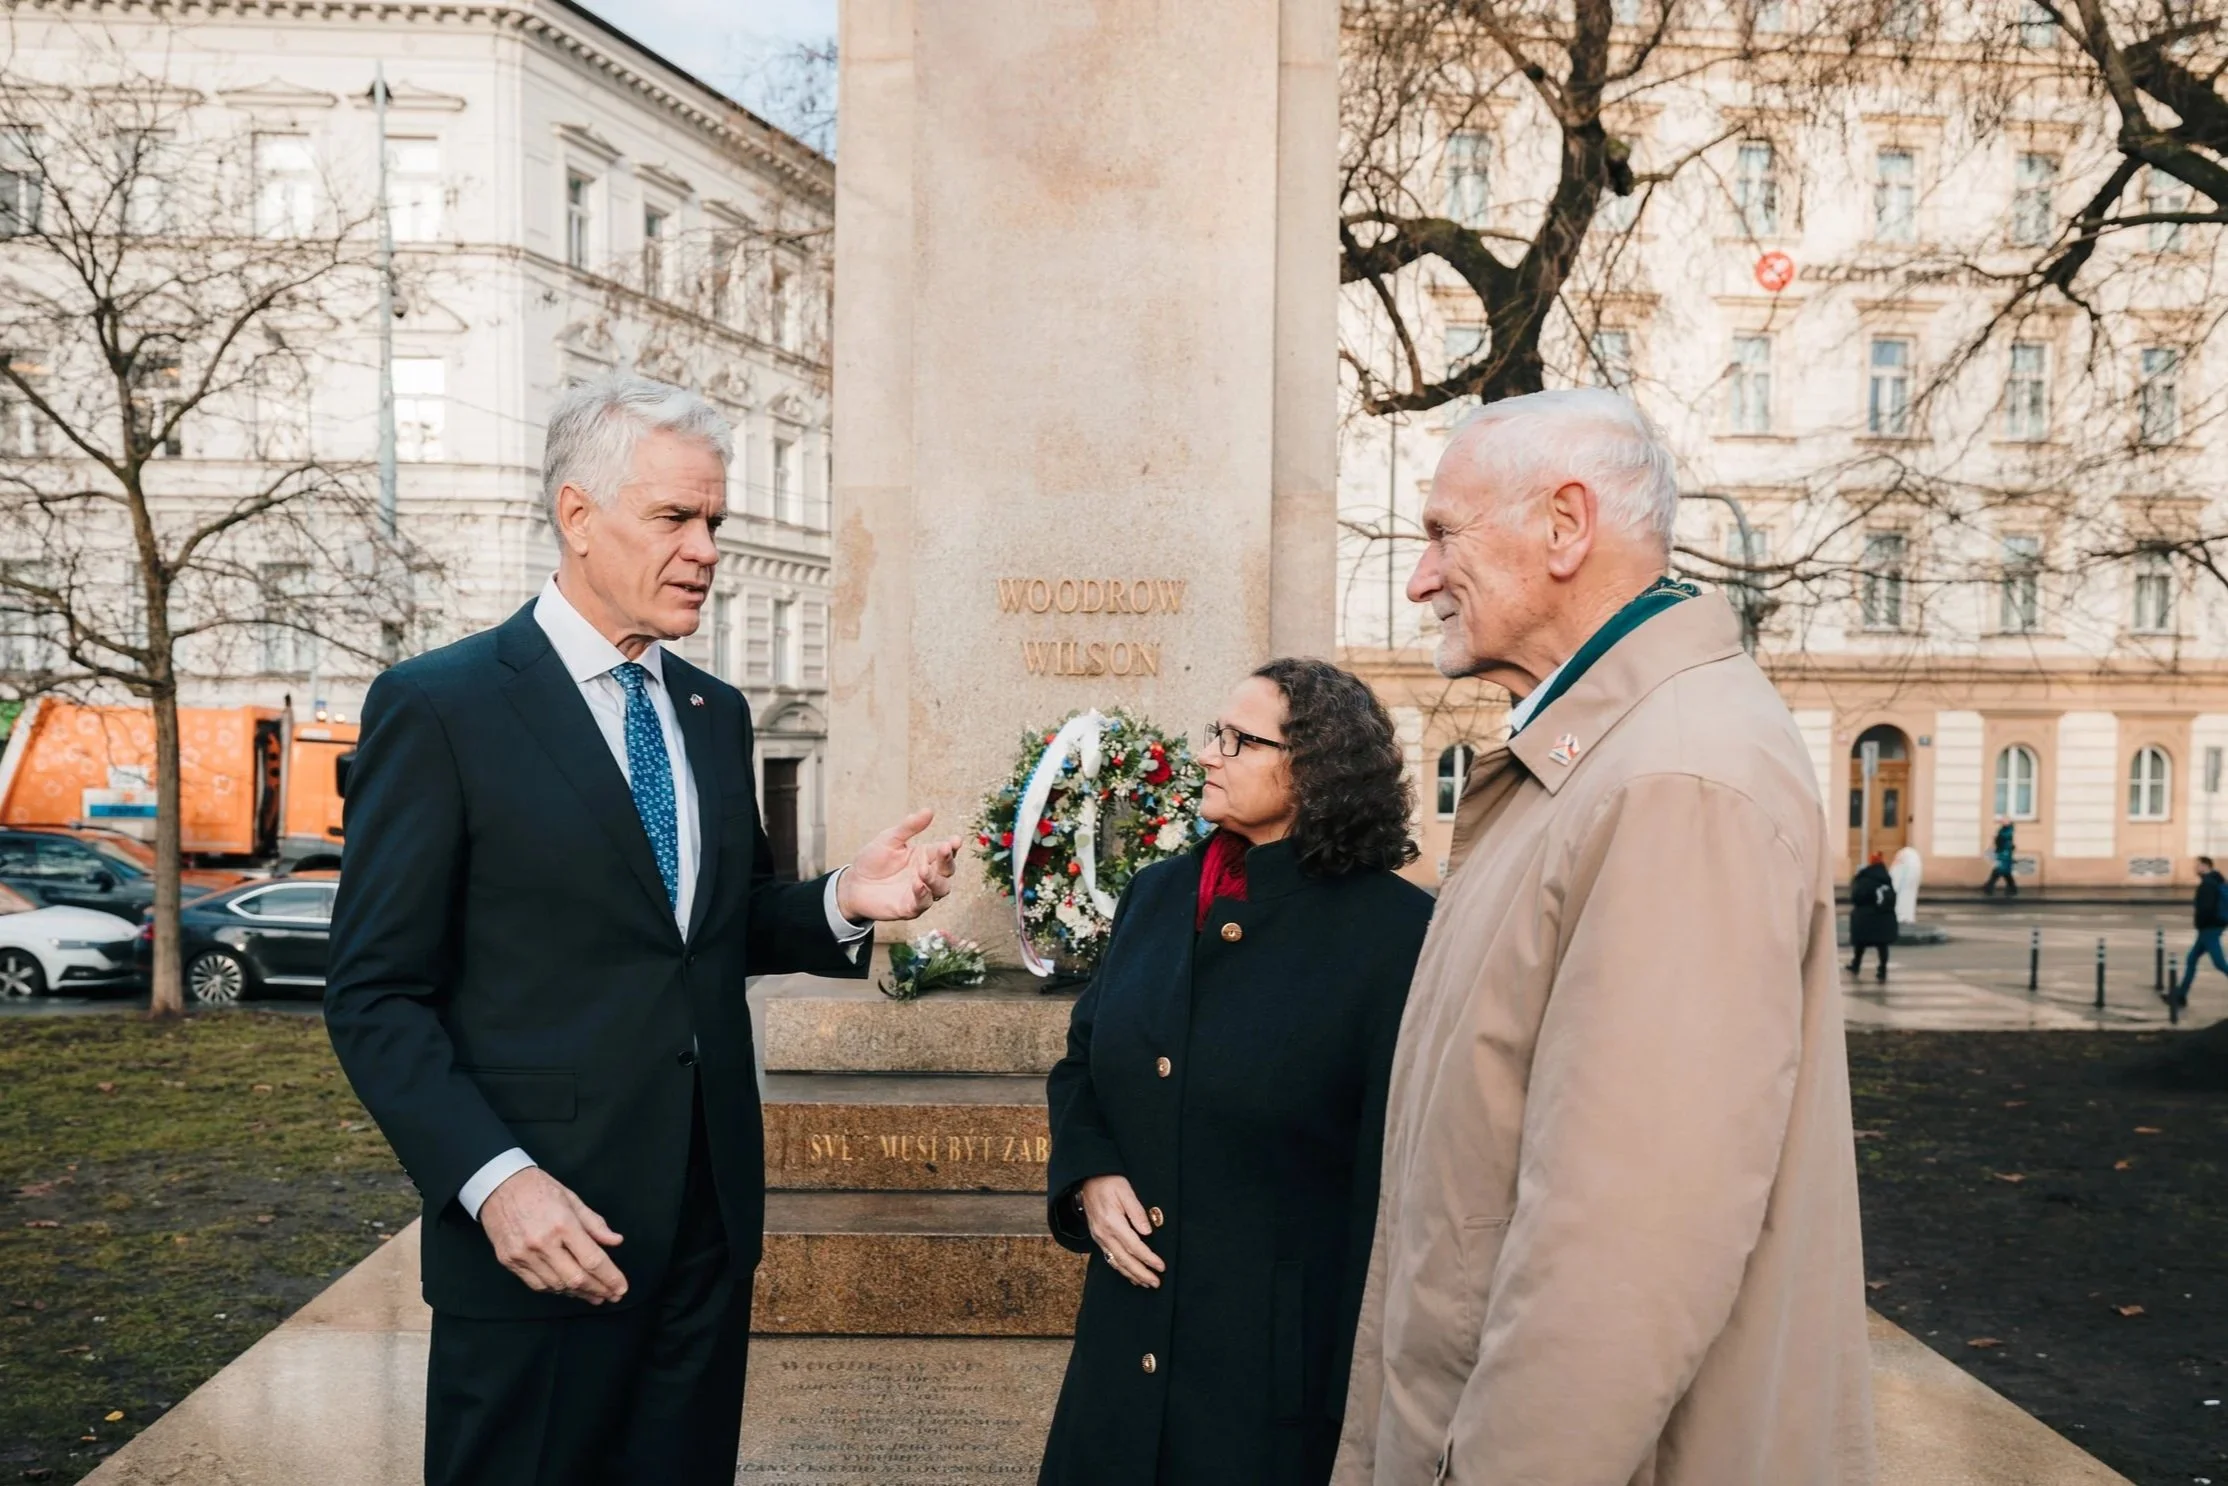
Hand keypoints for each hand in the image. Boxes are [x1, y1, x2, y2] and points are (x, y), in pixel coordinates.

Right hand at [478, 1167, 626, 1303]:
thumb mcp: (572, 1199)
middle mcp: (543, 1243)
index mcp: (563, 1224)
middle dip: (598, 1290)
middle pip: (576, 1278)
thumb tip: (616, 1241)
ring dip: (578, 1293)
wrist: (498, 1185)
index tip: (621, 1288)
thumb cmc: (539, 1188)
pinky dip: (555, 1289)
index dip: (610, 1278)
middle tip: (612, 1296)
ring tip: (594, 1295)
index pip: (592, 1259)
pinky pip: (536, 1284)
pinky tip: (569, 1289)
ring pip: (556, 1285)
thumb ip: (595, 1224)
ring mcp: (524, 1255)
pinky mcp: (509, 1261)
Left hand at [836, 807, 962, 922]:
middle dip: (948, 860)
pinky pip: (923, 904)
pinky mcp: (909, 908)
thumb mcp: (889, 839)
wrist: (853, 883)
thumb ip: (909, 827)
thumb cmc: (872, 860)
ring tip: (923, 870)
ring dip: (936, 880)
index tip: (955, 840)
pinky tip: (917, 885)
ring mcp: (920, 892)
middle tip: (943, 849)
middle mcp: (927, 874)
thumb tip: (929, 810)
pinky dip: (923, 895)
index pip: (945, 851)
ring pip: (941, 889)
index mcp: (925, 856)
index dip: (952, 846)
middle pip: (948, 870)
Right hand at [1079, 1174, 1163, 1288]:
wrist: (1088, 1180)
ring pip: (1116, 1262)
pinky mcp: (1098, 1238)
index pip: (1134, 1246)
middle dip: (1141, 1273)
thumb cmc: (1110, 1183)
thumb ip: (1137, 1212)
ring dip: (1132, 1275)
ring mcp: (1099, 1238)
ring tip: (1146, 1283)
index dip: (1148, 1258)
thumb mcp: (1126, 1191)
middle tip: (1156, 1283)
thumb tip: (1148, 1232)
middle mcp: (1104, 1234)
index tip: (1161, 1266)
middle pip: (1125, 1260)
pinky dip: (1121, 1270)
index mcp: (1112, 1222)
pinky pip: (1110, 1258)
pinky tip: (1131, 1275)